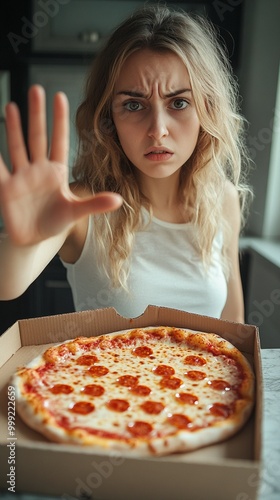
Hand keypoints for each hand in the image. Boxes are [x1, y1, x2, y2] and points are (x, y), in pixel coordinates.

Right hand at [0, 85, 121, 245]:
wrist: (34, 240)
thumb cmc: (55, 222)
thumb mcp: (75, 211)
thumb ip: (95, 204)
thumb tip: (119, 200)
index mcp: (57, 171)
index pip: (59, 141)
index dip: (59, 120)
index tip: (60, 96)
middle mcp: (38, 169)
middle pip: (37, 137)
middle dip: (37, 114)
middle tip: (37, 90)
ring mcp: (21, 177)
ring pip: (17, 147)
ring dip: (14, 127)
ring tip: (12, 105)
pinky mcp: (6, 188)